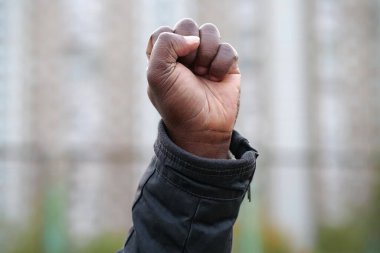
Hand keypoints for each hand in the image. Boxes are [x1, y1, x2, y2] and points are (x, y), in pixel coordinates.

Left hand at [146, 19, 239, 158]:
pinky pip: (227, 48)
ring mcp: (206, 58)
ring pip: (209, 31)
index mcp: (162, 56)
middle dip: (189, 48)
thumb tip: (193, 38)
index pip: (163, 31)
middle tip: (189, 70)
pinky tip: (216, 79)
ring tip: (202, 74)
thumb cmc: (177, 103)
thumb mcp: (157, 75)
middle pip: (187, 25)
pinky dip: (221, 64)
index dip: (169, 44)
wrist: (203, 129)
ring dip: (206, 53)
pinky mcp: (226, 64)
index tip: (171, 67)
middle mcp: (183, 54)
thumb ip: (165, 44)